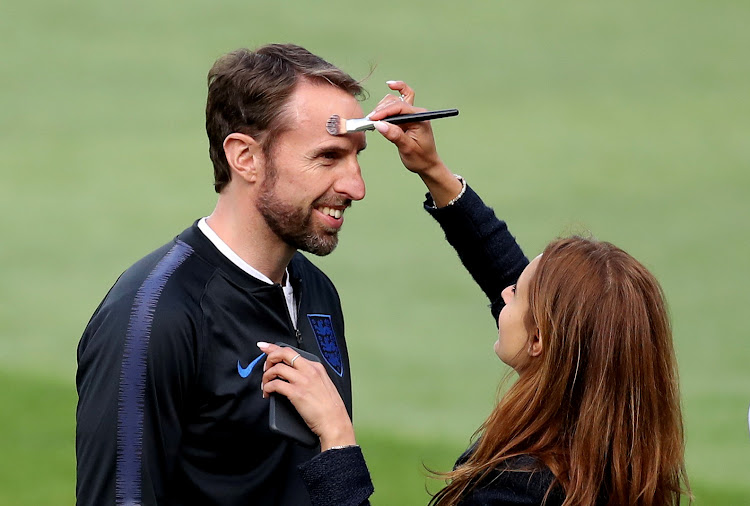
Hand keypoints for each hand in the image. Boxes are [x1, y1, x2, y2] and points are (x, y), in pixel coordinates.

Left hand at [258, 342, 355, 449]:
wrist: (335, 421)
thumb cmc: (331, 408)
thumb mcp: (324, 384)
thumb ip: (310, 376)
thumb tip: (293, 374)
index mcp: (316, 367)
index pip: (292, 352)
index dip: (275, 348)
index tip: (265, 347)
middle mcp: (309, 370)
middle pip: (283, 354)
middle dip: (269, 358)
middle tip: (264, 366)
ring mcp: (302, 381)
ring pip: (277, 368)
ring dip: (266, 375)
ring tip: (265, 383)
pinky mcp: (296, 393)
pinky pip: (275, 384)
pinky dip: (267, 388)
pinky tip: (267, 393)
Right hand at [369, 81, 462, 206]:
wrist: (427, 164)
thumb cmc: (420, 158)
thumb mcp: (407, 149)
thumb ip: (394, 135)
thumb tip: (379, 125)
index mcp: (420, 118)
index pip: (400, 108)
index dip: (384, 112)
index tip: (372, 119)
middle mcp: (416, 113)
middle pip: (395, 102)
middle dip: (381, 110)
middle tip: (370, 121)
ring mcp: (412, 114)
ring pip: (394, 101)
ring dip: (382, 107)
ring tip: (373, 119)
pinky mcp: (406, 117)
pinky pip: (399, 101)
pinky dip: (394, 96)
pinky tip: (390, 86)